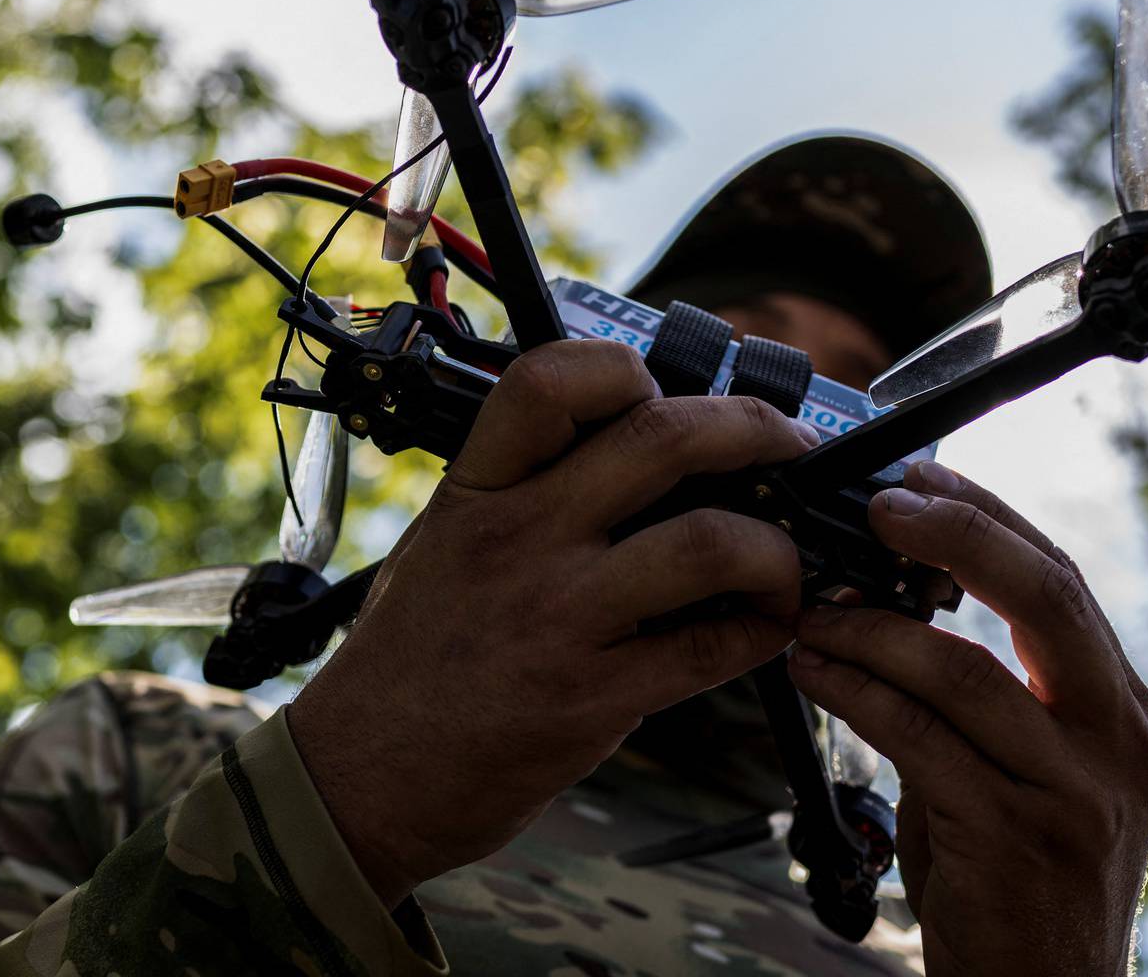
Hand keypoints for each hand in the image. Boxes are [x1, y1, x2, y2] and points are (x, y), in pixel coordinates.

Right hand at [287, 340, 819, 907]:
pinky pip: (710, 649)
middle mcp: (519, 539)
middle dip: (753, 430)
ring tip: (785, 561)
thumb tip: (637, 451)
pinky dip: (763, 632)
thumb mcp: (442, 542)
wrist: (357, 780)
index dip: (627, 368)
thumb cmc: (407, 661)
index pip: (552, 380)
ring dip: (776, 549)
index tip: (669, 391)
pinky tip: (768, 628)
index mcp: (476, 491)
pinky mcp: (590, 698)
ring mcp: (557, 617)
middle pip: (663, 438)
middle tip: (790, 448)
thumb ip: (523, 492)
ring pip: (709, 542)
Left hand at [787, 460, 1147, 976]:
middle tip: (883, 505)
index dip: (988, 517)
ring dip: (873, 631)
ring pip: (966, 671)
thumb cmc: (1021, 882)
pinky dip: (856, 693)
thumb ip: (980, 696)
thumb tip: (882, 607)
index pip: (1060, 580)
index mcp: (1121, 709)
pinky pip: (921, 739)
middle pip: (1046, 595)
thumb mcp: (1026, 773)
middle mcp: (1118, 738)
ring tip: (812, 612)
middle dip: (959, 533)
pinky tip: (812, 673)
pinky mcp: (1019, 836)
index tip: (922, 477)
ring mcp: (1077, 789)